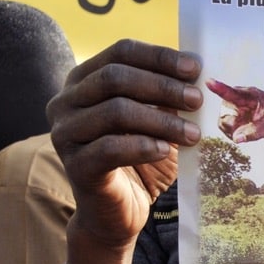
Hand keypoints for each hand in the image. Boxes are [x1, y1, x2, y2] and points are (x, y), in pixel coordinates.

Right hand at [48, 40, 201, 251]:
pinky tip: (165, 150)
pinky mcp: (74, 165)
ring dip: (161, 120)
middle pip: (115, 78)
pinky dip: (143, 146)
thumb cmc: (138, 159)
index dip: (159, 57)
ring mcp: (65, 133)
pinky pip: (109, 148)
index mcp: (82, 80)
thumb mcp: (153, 119)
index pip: (120, 52)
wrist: (115, 212)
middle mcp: (65, 102)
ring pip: (115, 111)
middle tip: (197, 100)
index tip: (195, 69)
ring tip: (192, 134)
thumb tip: (198, 74)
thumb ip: (165, 95)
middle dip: (163, 87)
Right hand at [208, 79, 263, 143]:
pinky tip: (243, 131)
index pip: (233, 92)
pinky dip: (232, 132)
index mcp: (251, 95)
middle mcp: (238, 99)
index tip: (209, 82)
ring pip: (223, 120)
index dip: (220, 87)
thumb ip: (254, 133)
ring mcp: (233, 107)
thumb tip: (236, 139)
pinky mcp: (230, 116)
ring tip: (248, 128)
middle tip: (249, 125)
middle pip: (225, 111)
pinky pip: (223, 126)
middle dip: (233, 122)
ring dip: (232, 128)